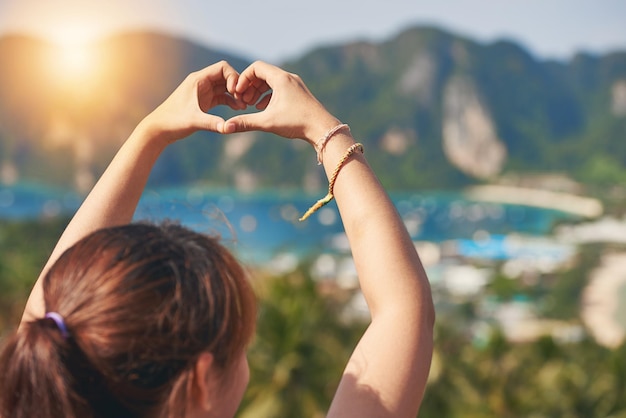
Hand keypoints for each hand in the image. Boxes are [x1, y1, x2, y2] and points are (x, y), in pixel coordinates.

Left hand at [140, 61, 244, 143]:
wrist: (159, 130)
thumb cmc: (173, 122)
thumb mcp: (194, 121)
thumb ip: (212, 123)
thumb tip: (228, 128)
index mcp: (198, 79)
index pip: (222, 68)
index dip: (234, 77)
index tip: (237, 92)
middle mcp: (201, 82)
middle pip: (226, 76)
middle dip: (237, 86)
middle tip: (245, 100)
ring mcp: (203, 92)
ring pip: (225, 87)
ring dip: (236, 95)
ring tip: (244, 106)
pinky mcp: (204, 102)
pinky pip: (222, 97)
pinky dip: (231, 101)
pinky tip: (238, 110)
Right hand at [222, 61, 339, 144]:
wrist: (322, 129)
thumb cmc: (297, 123)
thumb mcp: (268, 122)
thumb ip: (245, 122)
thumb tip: (225, 127)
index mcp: (281, 78)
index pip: (256, 68)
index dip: (243, 79)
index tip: (237, 92)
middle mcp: (289, 78)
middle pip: (263, 73)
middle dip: (250, 85)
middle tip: (242, 100)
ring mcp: (295, 85)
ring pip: (271, 81)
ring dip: (258, 91)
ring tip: (250, 104)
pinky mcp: (299, 93)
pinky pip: (279, 88)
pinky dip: (268, 95)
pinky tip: (263, 108)